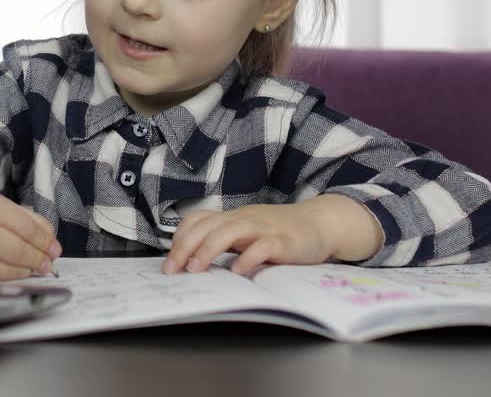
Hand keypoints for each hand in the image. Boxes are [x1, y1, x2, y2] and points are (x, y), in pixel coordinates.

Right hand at [0, 188, 60, 279]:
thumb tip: (51, 242)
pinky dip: (7, 277)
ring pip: (3, 269)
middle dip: (37, 259)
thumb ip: (28, 220)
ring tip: (34, 269)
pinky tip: (14, 272)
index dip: (43, 240)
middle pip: (14, 250)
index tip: (55, 249)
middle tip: (48, 264)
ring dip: (24, 272)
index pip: (23, 226)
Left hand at [162, 195, 380, 275]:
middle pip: (208, 225)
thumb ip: (227, 241)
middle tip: (172, 270)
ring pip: (230, 231)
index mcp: (234, 218)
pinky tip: (238, 272)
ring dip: (208, 249)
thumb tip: (195, 260)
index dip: (180, 237)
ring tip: (195, 269)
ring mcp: (264, 228)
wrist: (321, 223)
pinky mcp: (284, 241)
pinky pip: (263, 246)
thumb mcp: (249, 232)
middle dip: (185, 247)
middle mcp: (245, 219)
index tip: (169, 260)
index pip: (199, 219)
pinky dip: (248, 258)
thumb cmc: (281, 232)